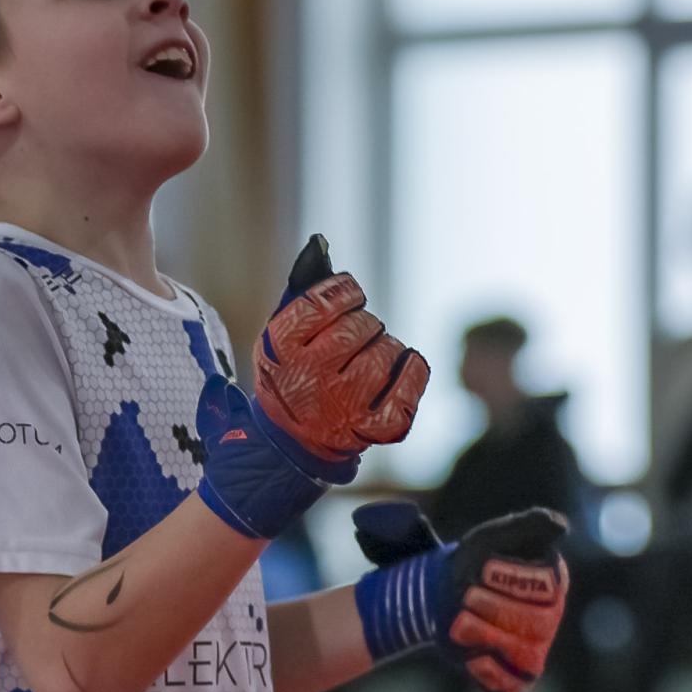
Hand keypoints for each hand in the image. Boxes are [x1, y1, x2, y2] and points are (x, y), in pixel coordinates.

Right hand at [194, 236, 426, 539]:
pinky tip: (401, 367)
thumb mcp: (278, 338)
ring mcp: (348, 405)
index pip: (325, 299)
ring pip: (389, 349)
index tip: (348, 297)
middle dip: (364, 324)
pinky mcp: (380, 427)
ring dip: (385, 347)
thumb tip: (321, 244)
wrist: (291, 447)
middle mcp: (313, 378)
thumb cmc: (290, 378)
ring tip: (367, 361)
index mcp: (282, 349)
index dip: (345, 291)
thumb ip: (298, 294)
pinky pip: (413, 377)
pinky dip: (413, 367)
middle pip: (362, 325)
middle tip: (354, 338)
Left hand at [352, 502, 569, 691]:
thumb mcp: (493, 537)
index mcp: (553, 585)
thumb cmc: (474, 562)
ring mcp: (533, 650)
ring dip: (488, 637)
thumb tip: (561, 525)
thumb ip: (527, 525)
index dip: (513, 581)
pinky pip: (512, 685)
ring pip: (527, 656)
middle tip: (466, 595)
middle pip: (538, 625)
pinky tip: (470, 656)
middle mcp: (549, 620)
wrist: (443, 593)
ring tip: (459, 621)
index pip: (550, 589)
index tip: (484, 568)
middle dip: (496, 608)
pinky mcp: (513, 676)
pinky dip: (490, 673)